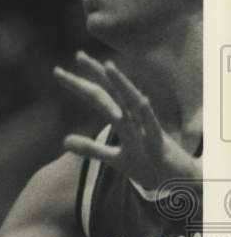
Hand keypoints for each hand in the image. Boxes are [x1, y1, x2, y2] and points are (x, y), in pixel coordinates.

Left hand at [54, 51, 200, 188]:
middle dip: (95, 74)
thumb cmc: (148, 166)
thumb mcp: (114, 159)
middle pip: (111, 92)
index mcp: (123, 121)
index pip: (98, 97)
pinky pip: (153, 126)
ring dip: (122, 84)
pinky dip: (148, 113)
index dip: (79, 85)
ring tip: (108, 65)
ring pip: (133, 102)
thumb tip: (64, 142)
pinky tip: (143, 99)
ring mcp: (147, 129)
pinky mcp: (159, 143)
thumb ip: (90, 149)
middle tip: (78, 54)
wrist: (179, 182)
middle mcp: (134, 120)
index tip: (58, 72)